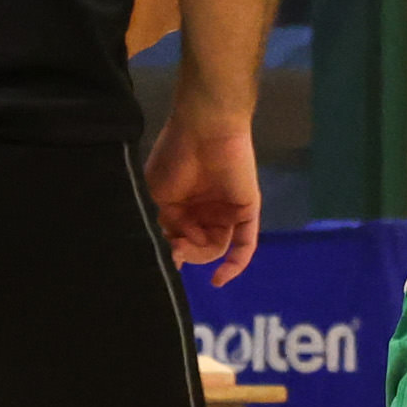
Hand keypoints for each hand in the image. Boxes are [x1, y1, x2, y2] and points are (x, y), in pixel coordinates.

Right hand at [148, 115, 261, 285]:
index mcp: (185, 203)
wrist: (204, 127)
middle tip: (174, 247)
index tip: (163, 251)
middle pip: (198, 246)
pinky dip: (234, 265)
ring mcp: (227, 211)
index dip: (170, 248)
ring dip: (200, 254)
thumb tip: (175, 252)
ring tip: (185, 243)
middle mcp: (206, 209)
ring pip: (216, 247)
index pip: (179, 237)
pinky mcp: (246, 211)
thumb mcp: (160, 194)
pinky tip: (219, 278)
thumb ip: (169, 224)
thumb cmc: (176, 155)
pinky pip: (244, 245)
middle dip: (185, 252)